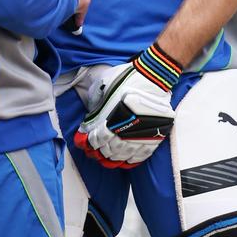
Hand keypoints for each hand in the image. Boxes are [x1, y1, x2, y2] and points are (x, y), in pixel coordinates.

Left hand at [74, 44, 181, 168]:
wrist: (154, 76)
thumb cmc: (128, 77)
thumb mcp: (104, 85)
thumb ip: (96, 102)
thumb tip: (90, 114)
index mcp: (111, 119)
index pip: (96, 139)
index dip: (87, 142)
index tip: (82, 142)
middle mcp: (125, 132)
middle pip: (108, 151)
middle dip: (98, 152)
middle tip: (93, 151)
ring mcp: (140, 136)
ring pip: (123, 156)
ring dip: (112, 159)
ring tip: (107, 158)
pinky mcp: (154, 137)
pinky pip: (141, 156)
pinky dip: (131, 161)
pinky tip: (125, 161)